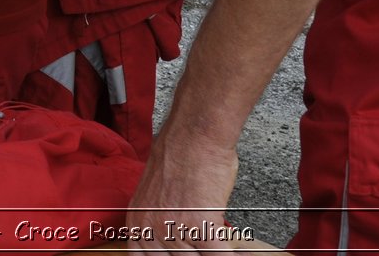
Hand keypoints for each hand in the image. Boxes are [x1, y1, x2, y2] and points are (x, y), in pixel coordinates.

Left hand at [124, 128, 239, 251]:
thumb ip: (159, 220)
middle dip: (193, 253)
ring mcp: (174, 228)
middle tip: (202, 246)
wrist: (195, 133)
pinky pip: (220, 255)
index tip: (178, 255)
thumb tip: (174, 243)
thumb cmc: (180, 154)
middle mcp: (151, 228)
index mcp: (137, 221)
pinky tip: (241, 253)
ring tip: (221, 245)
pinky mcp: (201, 226)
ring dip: (212, 252)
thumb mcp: (155, 193)